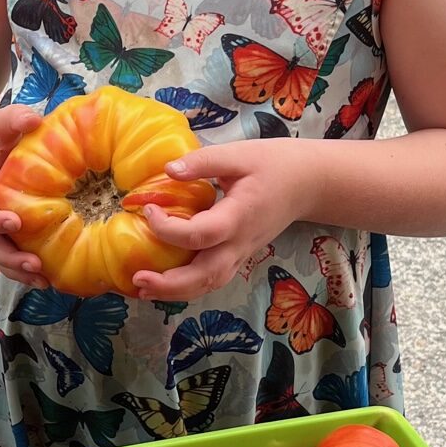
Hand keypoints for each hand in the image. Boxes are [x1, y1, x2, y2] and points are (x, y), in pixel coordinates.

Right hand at [0, 104, 44, 283]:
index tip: (14, 222)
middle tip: (34, 264)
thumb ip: (14, 117)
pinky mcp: (0, 230)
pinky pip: (7, 253)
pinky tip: (47, 279)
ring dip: (16, 270)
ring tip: (43, 281)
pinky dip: (22, 269)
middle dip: (7, 255)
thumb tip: (35, 119)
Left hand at [135, 140, 303, 300]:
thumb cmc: (273, 165)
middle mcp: (240, 243)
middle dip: (170, 284)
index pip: (201, 234)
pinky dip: (187, 287)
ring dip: (176, 292)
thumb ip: (203, 161)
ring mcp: (241, 254)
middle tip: (137, 279)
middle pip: (205, 276)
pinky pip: (212, 279)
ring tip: (143, 289)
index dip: (169, 228)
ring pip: (209, 285)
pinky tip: (164, 283)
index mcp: (239, 216)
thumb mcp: (239, 154)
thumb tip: (167, 169)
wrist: (307, 184)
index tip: (147, 209)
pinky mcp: (238, 257)